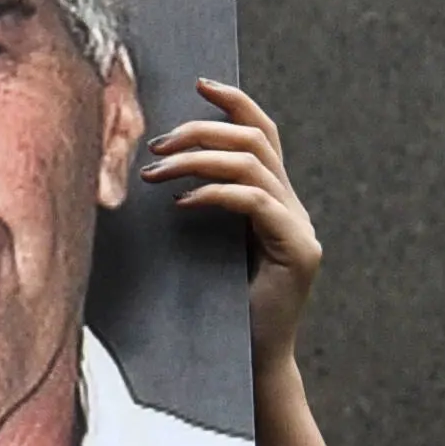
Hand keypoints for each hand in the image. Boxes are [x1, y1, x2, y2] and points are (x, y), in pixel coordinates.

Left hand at [147, 79, 320, 378]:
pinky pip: (257, 204)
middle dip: (202, 131)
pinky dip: (217, 196)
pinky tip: (182, 205)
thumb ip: (194, 208)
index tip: (198, 82)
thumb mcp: (196, 247)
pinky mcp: (298, 252)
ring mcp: (298, 228)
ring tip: (154, 175)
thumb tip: (146, 171)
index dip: (234, 102)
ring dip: (198, 160)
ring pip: (253, 166)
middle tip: (153, 146)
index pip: (262, 133)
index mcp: (270, 199)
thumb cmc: (212, 307)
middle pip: (256, 140)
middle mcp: (290, 206)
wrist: (246, 362)